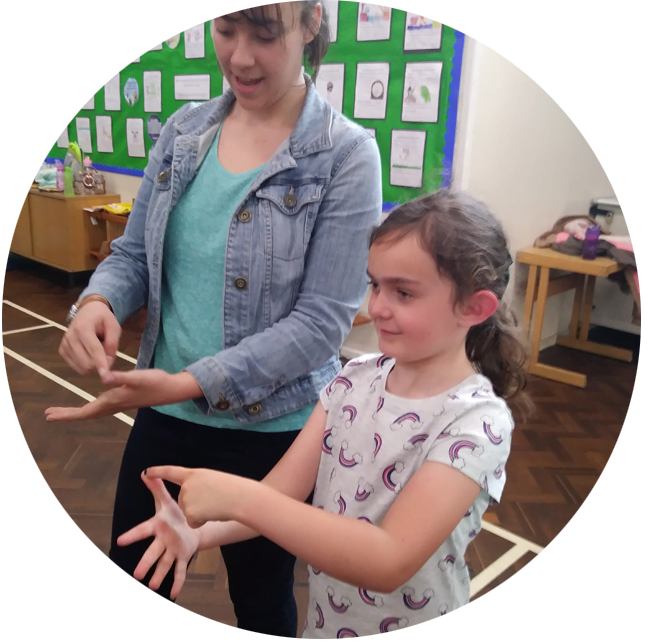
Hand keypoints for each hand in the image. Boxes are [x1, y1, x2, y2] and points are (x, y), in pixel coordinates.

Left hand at [44, 370, 201, 421]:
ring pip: (93, 411)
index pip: (85, 411)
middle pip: (86, 413)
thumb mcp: (137, 377)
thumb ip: (119, 377)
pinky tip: (90, 403)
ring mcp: (119, 403)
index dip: (67, 414)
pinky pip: (101, 406)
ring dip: (77, 411)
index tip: (50, 416)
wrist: (171, 389)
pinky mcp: (124, 399)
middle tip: (49, 415)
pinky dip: (90, 406)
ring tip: (63, 411)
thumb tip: (103, 378)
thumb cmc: (155, 382)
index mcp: (113, 400)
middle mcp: (113, 404)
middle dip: (68, 414)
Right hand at [59, 301, 120, 381]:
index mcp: (83, 328)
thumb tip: (108, 362)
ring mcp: (64, 344)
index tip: (106, 376)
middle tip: (107, 354)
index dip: (101, 364)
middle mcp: (70, 337)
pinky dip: (85, 365)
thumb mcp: (114, 326)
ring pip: (81, 367)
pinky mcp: (62, 351)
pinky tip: (89, 354)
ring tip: (97, 352)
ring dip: (93, 365)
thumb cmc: (102, 318)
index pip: (94, 350)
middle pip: (87, 362)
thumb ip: (112, 344)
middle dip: (100, 364)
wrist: (87, 311)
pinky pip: (75, 367)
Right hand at [117, 471, 200, 598]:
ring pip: (164, 564)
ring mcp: (172, 550)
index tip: (120, 541)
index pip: (143, 530)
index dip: (132, 536)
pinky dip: (178, 582)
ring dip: (159, 575)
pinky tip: (174, 594)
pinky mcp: (183, 556)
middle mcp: (162, 541)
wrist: (191, 525)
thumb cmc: (174, 514)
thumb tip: (146, 472)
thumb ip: (157, 488)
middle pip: (152, 552)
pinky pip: (180, 570)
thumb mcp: (166, 501)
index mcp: (157, 526)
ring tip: (153, 586)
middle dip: (145, 563)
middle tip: (137, 574)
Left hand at [146, 466, 253, 528]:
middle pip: (184, 499)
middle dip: (196, 504)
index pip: (171, 472)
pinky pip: (192, 522)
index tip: (146, 472)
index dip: (158, 472)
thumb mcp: (212, 479)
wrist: (240, 497)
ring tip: (215, 505)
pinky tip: (212, 514)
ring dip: (200, 513)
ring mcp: (186, 499)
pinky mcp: (188, 513)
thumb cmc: (232, 488)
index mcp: (193, 474)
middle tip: (214, 499)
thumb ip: (198, 484)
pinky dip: (201, 522)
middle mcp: (186, 485)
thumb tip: (192, 496)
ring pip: (188, 512)